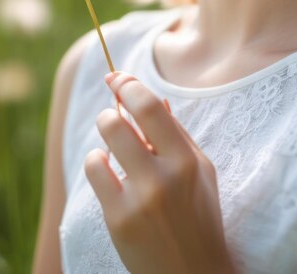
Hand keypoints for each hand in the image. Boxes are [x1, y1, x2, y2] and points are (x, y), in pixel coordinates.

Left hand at [84, 71, 236, 273]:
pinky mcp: (119, 219)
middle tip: (113, 112)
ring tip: (111, 142)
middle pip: (121, 119)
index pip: (150, 107)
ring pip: (105, 140)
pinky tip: (106, 168)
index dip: (128, 84)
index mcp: (188, 160)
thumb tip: (157, 101)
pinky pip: (95, 170)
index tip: (116, 77)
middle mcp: (164, 176)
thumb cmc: (200, 218)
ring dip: (105, 130)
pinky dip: (97, 162)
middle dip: (112, 108)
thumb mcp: (201, 172)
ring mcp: (139, 198)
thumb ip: (178, 135)